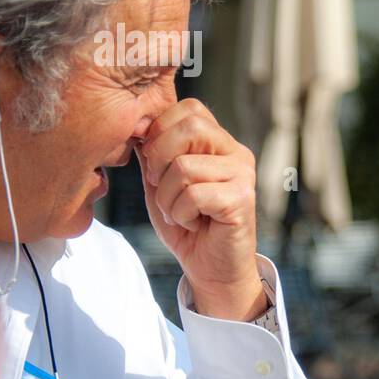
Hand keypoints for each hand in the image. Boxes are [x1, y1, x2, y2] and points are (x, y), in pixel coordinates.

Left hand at [136, 98, 266, 320]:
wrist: (211, 269)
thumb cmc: (187, 225)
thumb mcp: (160, 183)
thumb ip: (152, 152)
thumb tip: (135, 124)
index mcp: (220, 143)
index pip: (189, 109)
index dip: (159, 131)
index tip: (154, 164)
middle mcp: (237, 153)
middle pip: (189, 126)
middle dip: (159, 159)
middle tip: (160, 186)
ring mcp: (243, 175)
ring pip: (184, 166)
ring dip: (168, 197)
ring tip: (179, 212)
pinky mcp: (242, 199)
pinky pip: (194, 195)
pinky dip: (180, 214)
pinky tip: (192, 223)